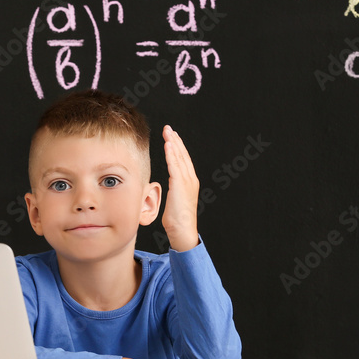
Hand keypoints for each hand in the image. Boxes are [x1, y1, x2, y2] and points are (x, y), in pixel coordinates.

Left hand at [161, 125, 199, 251]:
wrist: (182, 230)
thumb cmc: (177, 219)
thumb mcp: (175, 200)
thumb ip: (174, 189)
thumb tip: (167, 186)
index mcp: (189, 182)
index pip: (183, 160)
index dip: (177, 147)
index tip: (171, 137)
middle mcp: (190, 179)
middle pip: (182, 155)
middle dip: (175, 140)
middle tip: (168, 128)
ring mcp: (187, 181)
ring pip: (179, 157)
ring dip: (173, 143)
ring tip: (167, 132)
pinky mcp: (180, 185)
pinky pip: (175, 165)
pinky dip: (172, 154)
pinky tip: (168, 144)